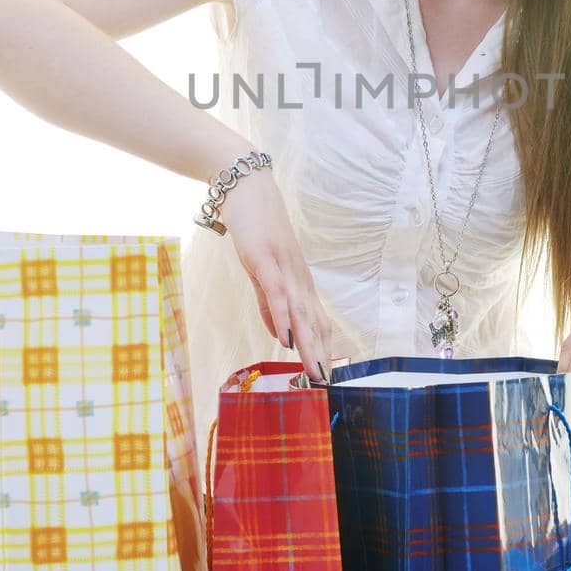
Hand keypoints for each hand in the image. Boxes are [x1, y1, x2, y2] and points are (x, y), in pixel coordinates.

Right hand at [218, 168, 334, 383]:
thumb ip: (268, 302)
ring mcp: (282, 267)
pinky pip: (275, 292)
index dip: (322, 349)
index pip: (315, 321)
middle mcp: (297, 277)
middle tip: (326, 385)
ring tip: (314, 373)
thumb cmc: (254, 225)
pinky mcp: (264, 259)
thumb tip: (277, 333)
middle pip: (313, 322)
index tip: (326, 376)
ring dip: (308, 345)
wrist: (243, 184)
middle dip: (320, 355)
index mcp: (297, 280)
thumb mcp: (261, 270)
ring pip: (299, 312)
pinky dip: (281, 317)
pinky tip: (285, 338)